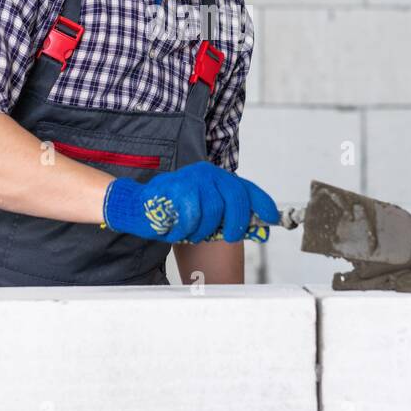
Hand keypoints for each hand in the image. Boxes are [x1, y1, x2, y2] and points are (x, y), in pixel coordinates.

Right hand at [101, 161, 279, 243]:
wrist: (138, 207)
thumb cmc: (175, 212)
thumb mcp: (206, 214)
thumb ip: (228, 218)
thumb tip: (258, 229)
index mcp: (218, 178)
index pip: (247, 189)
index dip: (263, 204)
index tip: (272, 219)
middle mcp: (208, 173)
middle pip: (236, 200)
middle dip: (236, 224)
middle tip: (229, 237)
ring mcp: (193, 179)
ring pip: (213, 213)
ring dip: (203, 230)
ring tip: (191, 231)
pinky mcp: (178, 188)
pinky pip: (192, 218)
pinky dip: (186, 230)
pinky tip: (177, 227)